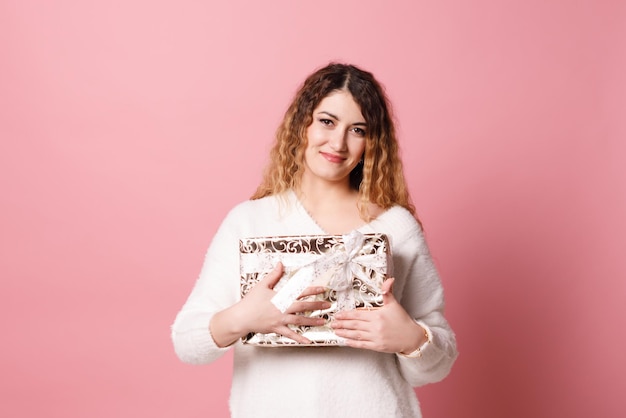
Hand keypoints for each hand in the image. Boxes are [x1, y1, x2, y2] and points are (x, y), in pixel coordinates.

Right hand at [211, 263, 328, 345]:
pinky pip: (290, 334)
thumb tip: (280, 264)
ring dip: (313, 321)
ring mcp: (281, 320)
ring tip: (324, 321)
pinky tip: (308, 340)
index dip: (313, 290)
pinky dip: (300, 338)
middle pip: (304, 307)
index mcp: (281, 296)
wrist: (241, 317)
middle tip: (329, 305)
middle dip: (318, 306)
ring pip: (300, 321)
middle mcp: (283, 308)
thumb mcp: (262, 285)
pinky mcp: (277, 329)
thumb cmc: (251, 301)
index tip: (323, 289)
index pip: (300, 292)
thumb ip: (274, 275)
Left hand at [330, 278, 426, 353]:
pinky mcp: (377, 346)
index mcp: (377, 315)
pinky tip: (345, 341)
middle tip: (332, 323)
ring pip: (356, 335)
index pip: (358, 314)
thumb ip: (388, 292)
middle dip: (342, 324)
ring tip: (336, 331)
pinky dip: (353, 343)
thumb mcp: (394, 304)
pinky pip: (362, 344)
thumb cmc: (402, 320)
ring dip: (344, 333)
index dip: (346, 315)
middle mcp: (375, 327)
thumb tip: (389, 279)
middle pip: (354, 325)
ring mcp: (376, 338)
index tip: (338, 314)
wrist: (411, 337)